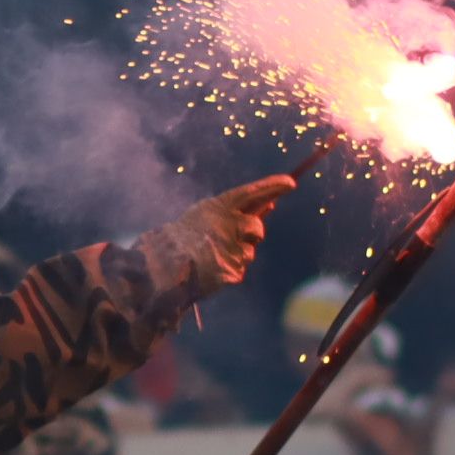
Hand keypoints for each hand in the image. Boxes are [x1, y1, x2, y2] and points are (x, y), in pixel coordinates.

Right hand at [137, 175, 298, 300]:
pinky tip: (211, 269)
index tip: (290, 182)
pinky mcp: (234, 270)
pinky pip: (240, 269)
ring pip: (250, 251)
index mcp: (220, 207)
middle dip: (253, 233)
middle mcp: (230, 225)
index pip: (252, 192)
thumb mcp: (205, 215)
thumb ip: (235, 211)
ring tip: (212, 255)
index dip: (272, 186)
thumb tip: (269, 205)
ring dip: (238, 253)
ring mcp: (233, 248)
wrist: (164, 266)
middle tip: (235, 237)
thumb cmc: (182, 239)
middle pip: (257, 227)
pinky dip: (228, 271)